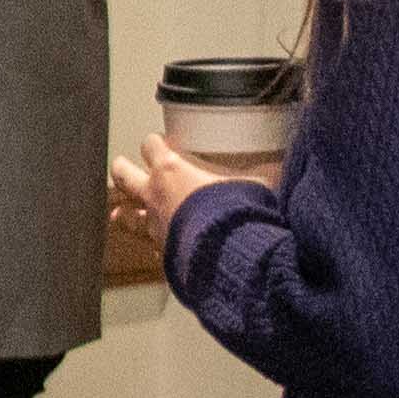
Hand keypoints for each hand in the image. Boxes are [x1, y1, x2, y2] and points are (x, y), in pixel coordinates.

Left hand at [107, 133, 249, 242]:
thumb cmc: (238, 209)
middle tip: (122, 165)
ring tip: (120, 213)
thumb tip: (278, 162)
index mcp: (172, 170)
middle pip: (125, 176)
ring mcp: (155, 227)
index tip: (160, 143)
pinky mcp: (162, 254)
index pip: (151, 146)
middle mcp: (156, 196)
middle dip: (123, 169)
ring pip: (128, 217)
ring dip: (125, 214)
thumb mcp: (254, 181)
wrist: (231, 251)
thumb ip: (258, 170)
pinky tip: (154, 251)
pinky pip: (151, 250)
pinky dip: (152, 248)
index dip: (155, 143)